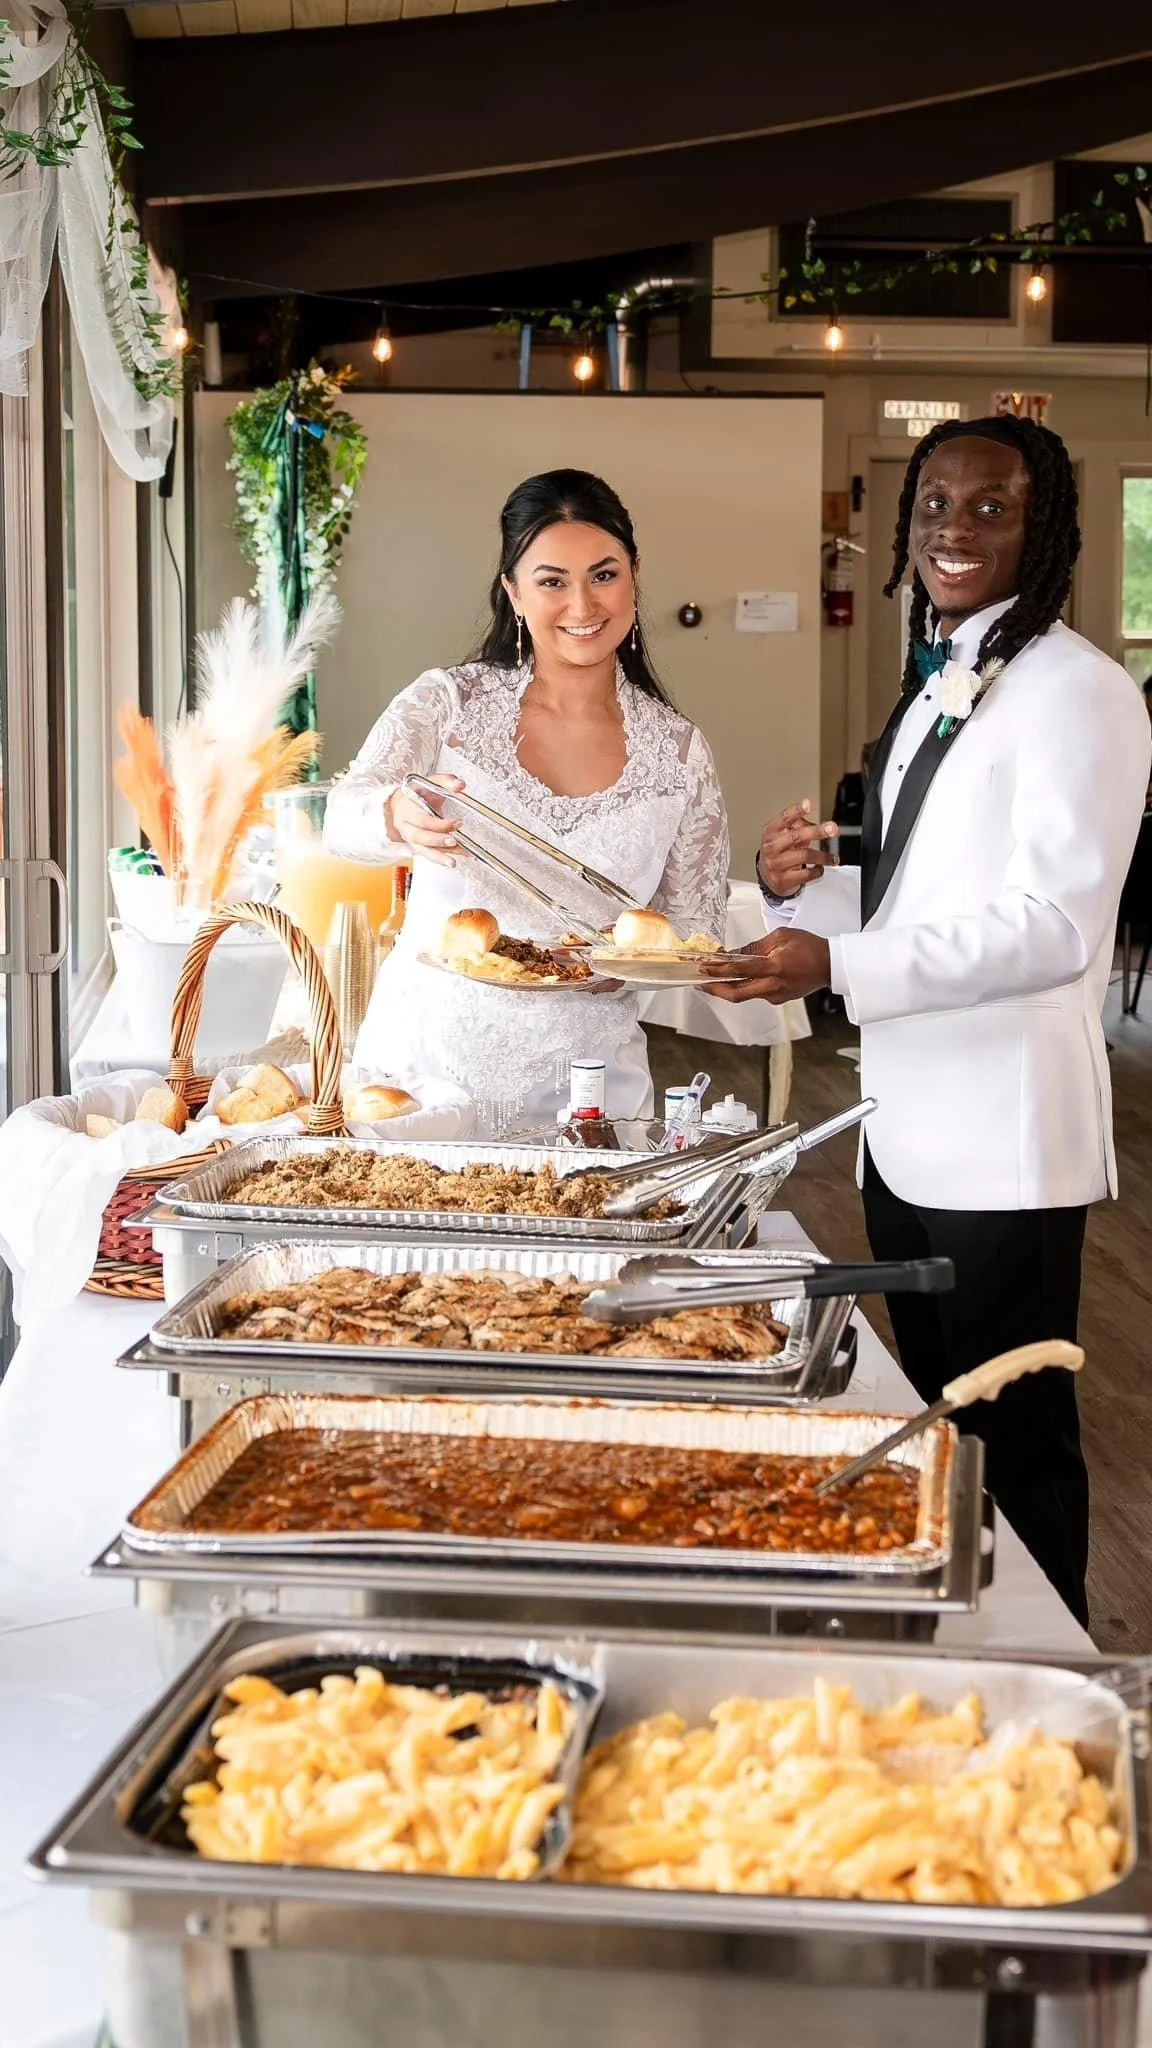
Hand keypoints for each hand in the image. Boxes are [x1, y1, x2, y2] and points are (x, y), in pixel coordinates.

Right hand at [386, 774, 464, 864]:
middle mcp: (406, 826)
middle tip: (454, 842)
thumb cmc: (417, 793)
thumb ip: (446, 781)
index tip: (457, 823)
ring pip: (422, 850)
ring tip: (452, 863)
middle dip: (437, 841)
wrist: (401, 804)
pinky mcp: (417, 846)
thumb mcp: (429, 783)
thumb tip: (460, 785)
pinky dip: (441, 858)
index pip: (422, 820)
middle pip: (419, 837)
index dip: (439, 824)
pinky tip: (453, 860)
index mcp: (407, 809)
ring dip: (438, 857)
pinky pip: (428, 854)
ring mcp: (410, 838)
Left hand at [705, 931, 831, 1004]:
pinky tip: (737, 980)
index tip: (703, 967)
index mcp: (775, 967)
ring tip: (713, 980)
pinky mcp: (779, 999)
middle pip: (737, 994)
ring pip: (745, 996)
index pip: (739, 970)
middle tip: (700, 984)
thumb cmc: (809, 947)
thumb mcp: (780, 937)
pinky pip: (756, 994)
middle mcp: (774, 985)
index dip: (718, 970)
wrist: (831, 964)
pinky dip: (743, 987)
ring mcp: (776, 995)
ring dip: (727, 989)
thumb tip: (733, 954)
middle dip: (715, 990)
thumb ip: (754, 947)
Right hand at [758, 799, 837, 897]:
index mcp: (771, 831)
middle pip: (796, 836)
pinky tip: (820, 868)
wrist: (767, 876)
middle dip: (816, 832)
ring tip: (833, 858)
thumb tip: (819, 825)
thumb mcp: (783, 834)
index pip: (783, 818)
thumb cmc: (779, 850)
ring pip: (804, 856)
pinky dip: (817, 871)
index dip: (796, 811)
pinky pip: (806, 874)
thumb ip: (798, 826)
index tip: (808, 804)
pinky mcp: (784, 879)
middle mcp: (772, 847)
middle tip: (832, 829)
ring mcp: (777, 864)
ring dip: (823, 856)